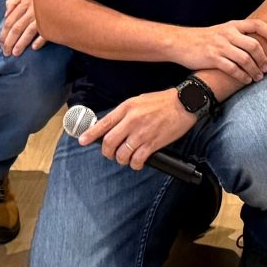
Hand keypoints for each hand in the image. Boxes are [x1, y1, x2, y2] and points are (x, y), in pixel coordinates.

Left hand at [0, 0, 44, 55]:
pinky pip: (45, 32)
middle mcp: (32, 9)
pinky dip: (40, 40)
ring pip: (28, 32)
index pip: (9, 21)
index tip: (1, 44)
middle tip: (6, 53)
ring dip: (21, 44)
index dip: (3, 34)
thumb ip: (12, 2)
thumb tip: (5, 15)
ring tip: (15, 53)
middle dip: (9, 42)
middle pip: (17, 28)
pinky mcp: (53, 21)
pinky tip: (34, 48)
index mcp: (23, 3)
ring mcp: (42, 16)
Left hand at [83, 88, 199, 171]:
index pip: (103, 123)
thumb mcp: (139, 101)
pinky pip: (137, 160)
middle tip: (110, 154)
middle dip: (107, 152)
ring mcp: (142, 133)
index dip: (90, 134)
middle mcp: (131, 121)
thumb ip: (124, 113)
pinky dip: (135, 164)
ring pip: (122, 154)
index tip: (82, 141)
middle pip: (109, 143)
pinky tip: (137, 162)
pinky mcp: (153, 143)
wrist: (184, 103)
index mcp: (126, 108)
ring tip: (126, 158)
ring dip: (121, 160)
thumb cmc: (162, 101)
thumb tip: (112, 126)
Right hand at [168, 19, 266, 80]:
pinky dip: (242, 76)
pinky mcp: (213, 58)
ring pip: (245, 59)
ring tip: (258, 77)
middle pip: (254, 45)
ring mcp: (220, 46)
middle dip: (264, 58)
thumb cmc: (203, 38)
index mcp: (232, 25)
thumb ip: (237, 35)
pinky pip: (233, 69)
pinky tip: (246, 80)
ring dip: (254, 70)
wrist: (181, 42)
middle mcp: (228, 34)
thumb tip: (256, 44)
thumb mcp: (221, 30)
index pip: (257, 24)